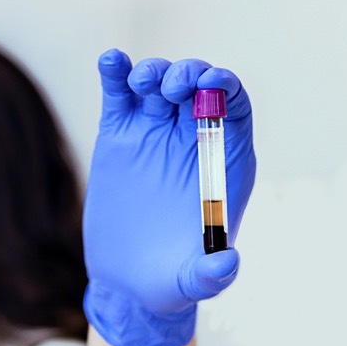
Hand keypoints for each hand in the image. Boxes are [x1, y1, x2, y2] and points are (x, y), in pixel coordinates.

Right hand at [83, 49, 255, 345]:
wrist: (128, 284)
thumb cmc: (172, 282)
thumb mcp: (194, 283)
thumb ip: (213, 275)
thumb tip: (229, 261)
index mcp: (224, 162)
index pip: (235, 108)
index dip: (226, 88)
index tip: (210, 84)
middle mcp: (192, 141)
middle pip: (197, 86)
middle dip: (188, 75)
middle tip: (172, 88)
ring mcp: (154, 134)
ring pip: (159, 83)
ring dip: (153, 71)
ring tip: (143, 83)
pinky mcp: (118, 137)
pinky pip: (119, 95)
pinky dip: (116, 74)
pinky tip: (111, 61)